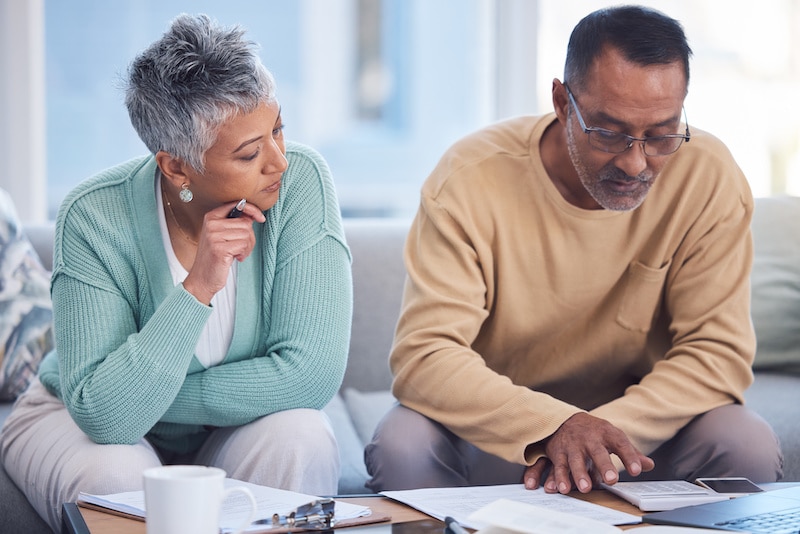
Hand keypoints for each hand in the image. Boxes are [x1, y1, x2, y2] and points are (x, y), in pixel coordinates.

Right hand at [183, 201, 265, 304]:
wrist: (202, 278)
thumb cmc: (216, 257)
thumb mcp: (222, 235)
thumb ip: (235, 224)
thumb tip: (253, 216)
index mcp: (211, 217)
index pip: (237, 205)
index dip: (252, 210)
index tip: (261, 218)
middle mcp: (211, 224)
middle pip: (245, 223)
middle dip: (249, 237)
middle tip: (242, 248)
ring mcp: (214, 236)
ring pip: (246, 234)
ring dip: (247, 247)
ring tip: (238, 254)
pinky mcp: (219, 249)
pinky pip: (243, 245)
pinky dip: (244, 253)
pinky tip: (236, 258)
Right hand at [523, 412, 654, 493]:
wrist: (564, 420)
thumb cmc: (594, 433)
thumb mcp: (613, 437)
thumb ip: (630, 453)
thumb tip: (649, 465)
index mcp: (606, 433)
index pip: (620, 444)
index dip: (629, 456)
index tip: (637, 470)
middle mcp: (588, 439)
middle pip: (597, 452)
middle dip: (603, 465)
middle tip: (611, 479)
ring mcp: (572, 446)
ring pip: (575, 461)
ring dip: (579, 474)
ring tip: (585, 488)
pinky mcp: (558, 454)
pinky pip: (558, 467)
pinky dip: (558, 478)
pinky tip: (559, 489)